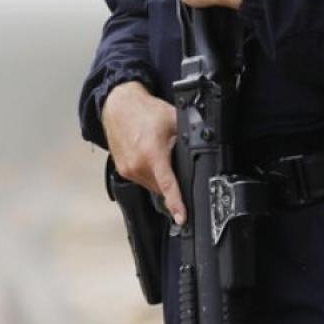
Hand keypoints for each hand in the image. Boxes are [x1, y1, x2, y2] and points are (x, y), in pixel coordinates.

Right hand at [102, 82, 187, 225]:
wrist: (117, 105)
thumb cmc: (144, 111)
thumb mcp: (173, 119)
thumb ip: (189, 137)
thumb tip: (205, 148)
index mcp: (152, 154)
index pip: (168, 185)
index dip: (176, 204)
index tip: (182, 218)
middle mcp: (137, 165)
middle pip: (162, 187)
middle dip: (172, 179)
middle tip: (173, 160)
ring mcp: (128, 170)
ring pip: (152, 185)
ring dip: (159, 177)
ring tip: (158, 154)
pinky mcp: (122, 170)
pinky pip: (142, 179)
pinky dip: (149, 173)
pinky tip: (149, 156)